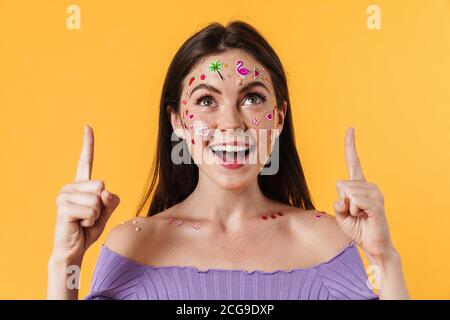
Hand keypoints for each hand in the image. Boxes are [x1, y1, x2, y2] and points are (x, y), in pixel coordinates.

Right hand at [51, 125, 119, 262]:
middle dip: (101, 206)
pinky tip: (78, 225)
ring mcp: (64, 196)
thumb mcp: (106, 212)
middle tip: (89, 217)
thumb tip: (104, 192)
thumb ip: (110, 200)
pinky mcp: (63, 208)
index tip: (88, 126)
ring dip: (95, 216)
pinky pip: (91, 211)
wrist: (74, 249)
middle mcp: (70, 187)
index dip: (88, 144)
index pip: (86, 160)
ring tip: (83, 222)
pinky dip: (90, 221)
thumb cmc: (88, 230)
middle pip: (101, 185)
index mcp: (81, 185)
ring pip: (96, 200)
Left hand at [334, 127, 394, 261]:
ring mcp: (375, 194)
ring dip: (348, 210)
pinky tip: (364, 218)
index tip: (350, 128)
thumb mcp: (340, 213)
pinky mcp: (377, 205)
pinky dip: (354, 212)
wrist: (373, 245)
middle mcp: (369, 186)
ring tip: (360, 216)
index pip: (353, 162)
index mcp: (359, 185)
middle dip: (341, 202)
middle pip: (340, 184)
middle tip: (354, 213)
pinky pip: (355, 201)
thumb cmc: (357, 227)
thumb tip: (344, 195)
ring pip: (347, 194)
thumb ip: (338, 202)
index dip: (350, 145)